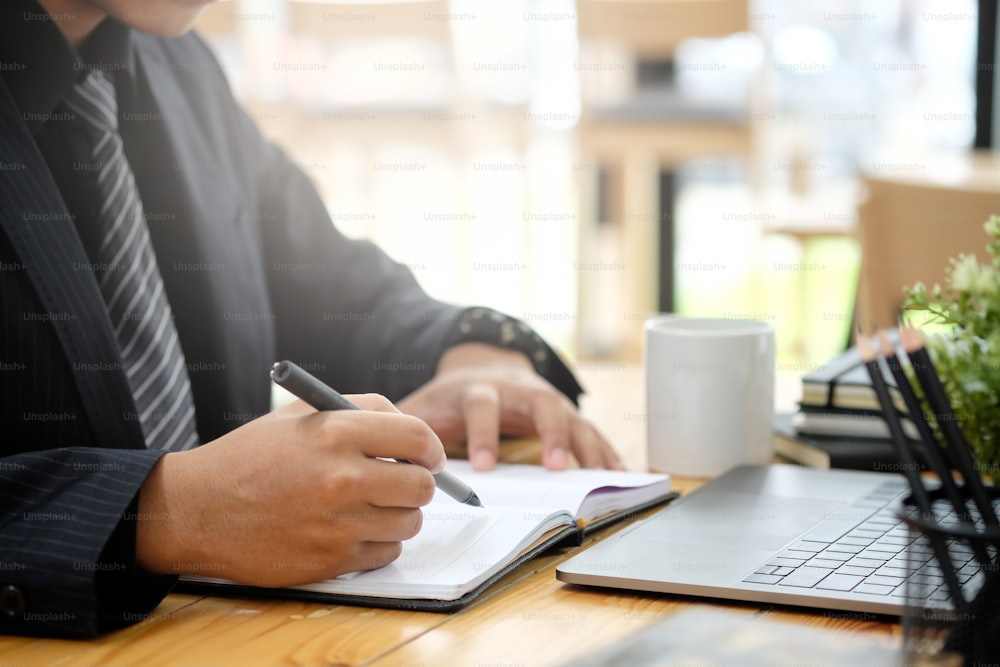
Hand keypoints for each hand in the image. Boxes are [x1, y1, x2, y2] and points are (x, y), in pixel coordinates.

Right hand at [135, 395, 444, 586]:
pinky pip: (386, 552)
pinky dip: (379, 543)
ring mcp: (338, 523)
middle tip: (402, 481)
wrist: (198, 509)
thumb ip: (360, 412)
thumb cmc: (250, 457)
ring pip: (409, 522)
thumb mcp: (301, 415)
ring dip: (399, 514)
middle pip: (422, 484)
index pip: (417, 436)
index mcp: (335, 431)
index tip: (428, 455)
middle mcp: (342, 477)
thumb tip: (413, 432)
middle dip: (419, 482)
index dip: (431, 447)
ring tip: (370, 505)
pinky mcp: (332, 560)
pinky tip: (352, 529)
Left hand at [396, 343, 623, 471]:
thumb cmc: (447, 395)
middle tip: (554, 468)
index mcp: (479, 390)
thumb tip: (374, 451)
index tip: (482, 467)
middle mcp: (519, 391)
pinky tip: (619, 471)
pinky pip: (589, 429)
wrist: (480, 364)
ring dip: (585, 445)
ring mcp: (546, 399)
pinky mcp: (565, 410)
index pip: (482, 408)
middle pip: (542, 406)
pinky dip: (605, 449)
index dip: (483, 435)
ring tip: (599, 475)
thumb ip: (403, 426)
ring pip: (573, 417)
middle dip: (550, 435)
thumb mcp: (423, 403)